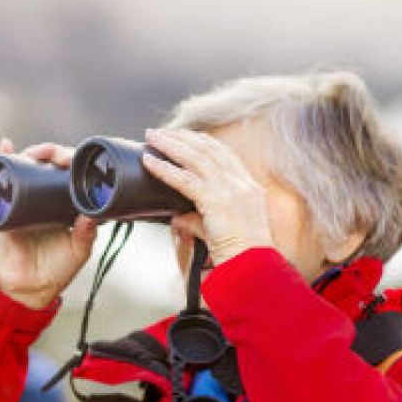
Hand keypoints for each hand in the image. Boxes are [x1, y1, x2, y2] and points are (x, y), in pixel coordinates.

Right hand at [0, 139, 97, 308]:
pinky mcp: (5, 208)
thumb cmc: (57, 269)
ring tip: (40, 151)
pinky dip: (2, 159)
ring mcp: (22, 200)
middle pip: (47, 166)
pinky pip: (1, 181)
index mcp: (62, 204)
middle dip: (54, 154)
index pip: (68, 175)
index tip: (78, 159)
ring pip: (26, 167)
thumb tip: (90, 215)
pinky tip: (6, 145)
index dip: (73, 162)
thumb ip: (85, 235)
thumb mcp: (78, 251)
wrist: (31, 288)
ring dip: (32, 153)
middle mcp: (42, 198)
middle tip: (60, 156)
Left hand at [141, 128, 271, 265]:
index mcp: (249, 188)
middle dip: (183, 137)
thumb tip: (177, 218)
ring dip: (171, 144)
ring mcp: (232, 191)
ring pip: (196, 158)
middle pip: (209, 150)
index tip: (184, 136)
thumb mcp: (220, 232)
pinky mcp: (217, 201)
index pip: (224, 155)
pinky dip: (165, 168)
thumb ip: (198, 221)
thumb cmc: (240, 257)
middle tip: (161, 132)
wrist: (252, 269)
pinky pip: (185, 180)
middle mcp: (242, 185)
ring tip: (152, 136)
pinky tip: (150, 161)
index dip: (202, 142)